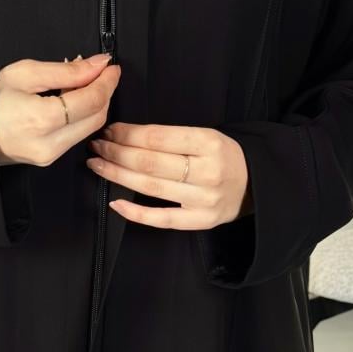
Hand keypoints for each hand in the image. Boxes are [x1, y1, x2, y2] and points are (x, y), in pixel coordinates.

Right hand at [0, 54, 120, 165]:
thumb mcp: (25, 74)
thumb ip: (66, 71)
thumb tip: (97, 65)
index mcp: (41, 119)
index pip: (91, 100)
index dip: (106, 82)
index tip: (110, 67)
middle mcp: (49, 143)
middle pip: (97, 117)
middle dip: (105, 92)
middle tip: (102, 73)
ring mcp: (50, 155)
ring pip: (90, 128)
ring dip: (95, 104)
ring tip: (84, 84)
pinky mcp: (50, 159)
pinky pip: (77, 136)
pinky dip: (82, 116)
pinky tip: (73, 101)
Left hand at [85, 122, 252, 228]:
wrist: (255, 184)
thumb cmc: (223, 156)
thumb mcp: (206, 135)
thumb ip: (171, 136)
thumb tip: (125, 133)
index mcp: (209, 142)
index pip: (157, 138)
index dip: (127, 134)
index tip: (109, 130)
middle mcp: (207, 172)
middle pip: (150, 162)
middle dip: (116, 152)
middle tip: (97, 145)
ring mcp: (203, 200)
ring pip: (151, 187)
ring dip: (117, 175)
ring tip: (98, 165)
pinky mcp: (200, 221)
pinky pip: (161, 219)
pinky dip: (135, 212)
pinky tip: (115, 202)